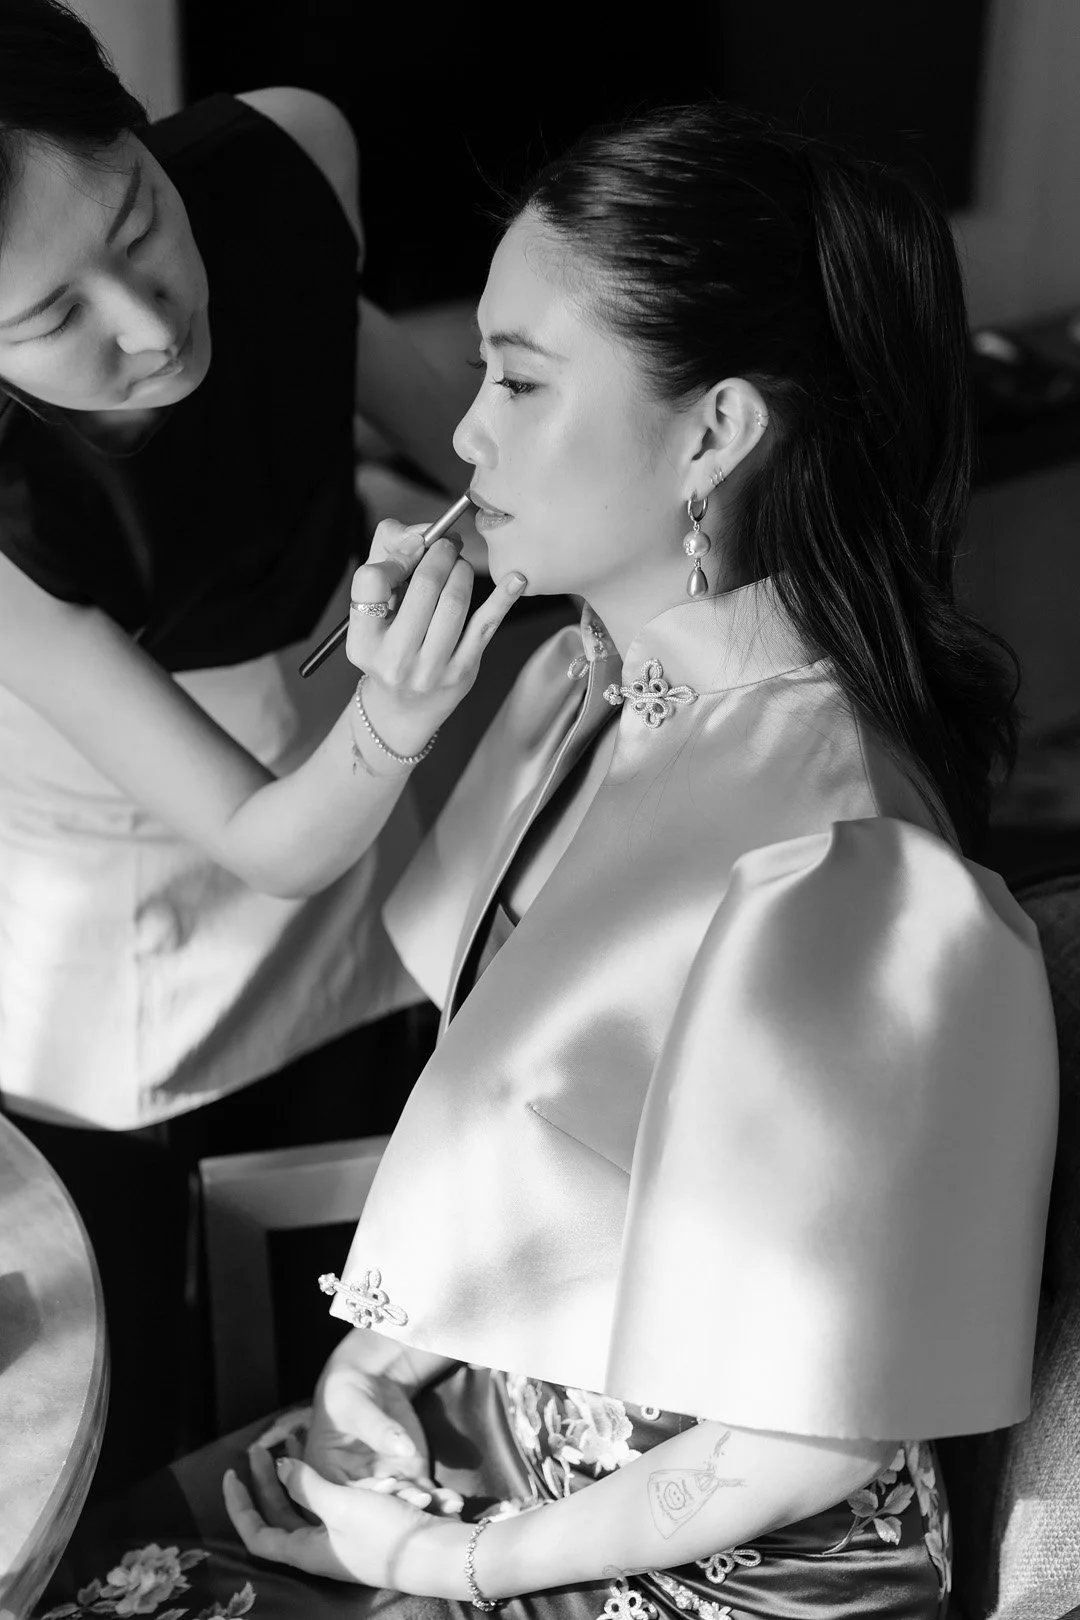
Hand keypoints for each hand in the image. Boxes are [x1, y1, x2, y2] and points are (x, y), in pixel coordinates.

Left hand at [224, 1450, 463, 1589]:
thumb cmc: (384, 1531)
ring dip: (299, 1474)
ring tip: (293, 1439)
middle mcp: (321, 1546)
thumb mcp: (340, 1504)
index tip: (230, 1474)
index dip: (239, 1507)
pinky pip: (336, 1499)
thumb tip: (279, 1470)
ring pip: (310, 1503)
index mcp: (307, 1550)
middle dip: (269, 1481)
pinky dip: (326, 1477)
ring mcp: (344, 1537)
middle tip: (263, 1446)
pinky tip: (330, 1454)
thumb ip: (306, 1485)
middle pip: (282, 1514)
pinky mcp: (367, 1524)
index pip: (257, 1535)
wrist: (439, 1548)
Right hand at [304, 1330, 461, 1513]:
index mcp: (329, 1477)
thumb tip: (404, 1449)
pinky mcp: (407, 1478)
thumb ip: (379, 1429)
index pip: (348, 1493)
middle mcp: (356, 1489)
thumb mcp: (358, 1407)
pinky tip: (455, 1503)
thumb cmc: (350, 1395)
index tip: (391, 1487)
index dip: (369, 1492)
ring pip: (402, 1504)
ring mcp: (384, 1485)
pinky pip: (422, 1493)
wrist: (371, 1384)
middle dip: (402, 1505)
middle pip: (378, 1505)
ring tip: (448, 1507)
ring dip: (426, 1508)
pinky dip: (438, 1500)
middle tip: (424, 1501)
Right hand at [346, 518, 526, 753]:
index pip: (372, 581)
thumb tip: (418, 532)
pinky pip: (486, 625)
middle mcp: (395, 659)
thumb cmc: (387, 648)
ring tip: (458, 566)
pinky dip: (503, 598)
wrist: (403, 709)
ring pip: (454, 601)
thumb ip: (385, 562)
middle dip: (439, 554)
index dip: (394, 557)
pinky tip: (516, 578)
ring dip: (461, 571)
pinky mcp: (463, 671)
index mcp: (363, 641)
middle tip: (446, 545)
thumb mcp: (371, 613)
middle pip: (424, 586)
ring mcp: (432, 669)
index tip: (410, 552)